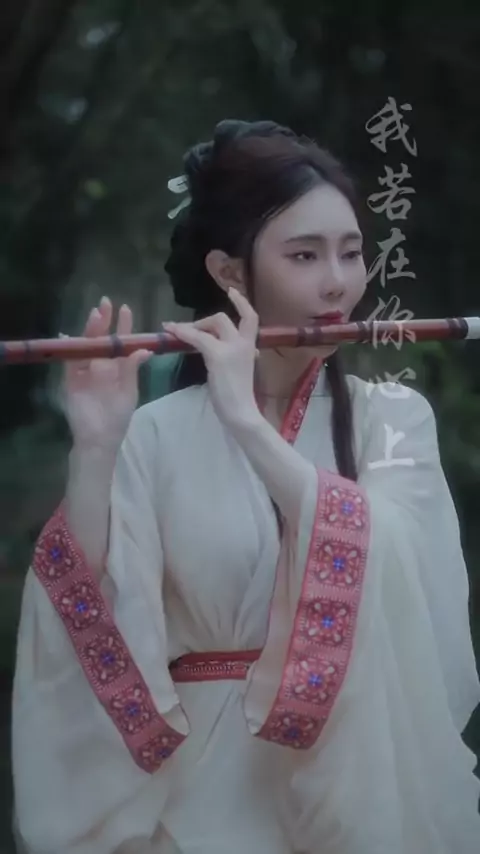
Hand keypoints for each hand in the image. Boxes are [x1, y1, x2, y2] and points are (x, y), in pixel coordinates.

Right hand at [62, 296, 151, 449]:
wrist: (101, 438)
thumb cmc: (117, 416)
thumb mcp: (129, 390)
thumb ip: (132, 369)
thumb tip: (144, 349)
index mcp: (116, 367)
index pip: (119, 342)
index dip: (121, 326)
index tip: (125, 308)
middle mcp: (100, 366)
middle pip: (100, 339)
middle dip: (103, 321)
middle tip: (106, 303)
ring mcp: (84, 372)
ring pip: (86, 347)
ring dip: (90, 331)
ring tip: (96, 315)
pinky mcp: (71, 381)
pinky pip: (69, 362)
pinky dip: (69, 350)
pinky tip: (70, 337)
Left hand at [163, 288, 260, 429]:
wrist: (241, 413)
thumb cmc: (238, 398)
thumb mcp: (240, 371)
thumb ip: (235, 357)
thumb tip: (225, 351)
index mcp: (250, 348)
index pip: (251, 317)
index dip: (241, 302)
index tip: (231, 291)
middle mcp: (243, 343)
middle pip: (223, 318)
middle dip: (204, 321)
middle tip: (189, 331)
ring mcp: (231, 348)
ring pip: (211, 323)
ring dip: (192, 326)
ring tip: (176, 332)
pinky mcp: (217, 356)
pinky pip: (197, 337)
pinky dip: (182, 332)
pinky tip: (171, 331)